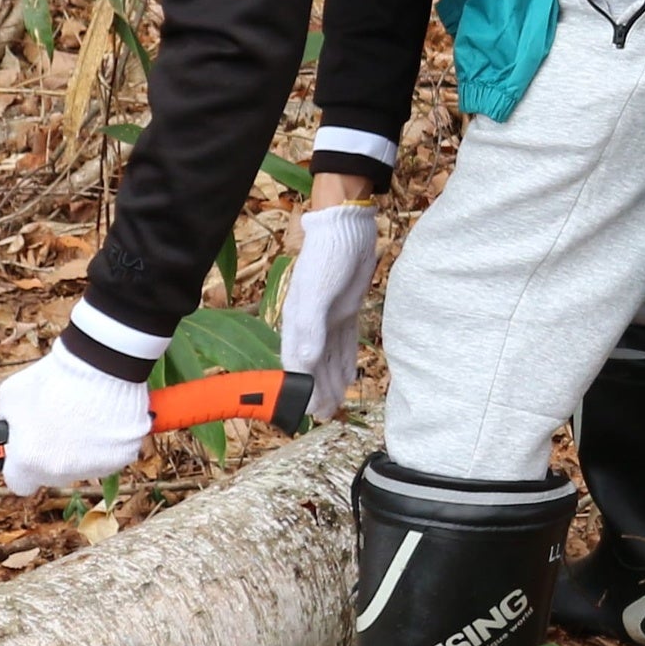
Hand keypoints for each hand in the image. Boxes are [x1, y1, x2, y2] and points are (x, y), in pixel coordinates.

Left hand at [0, 335, 155, 495]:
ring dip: (81, 450)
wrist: (100, 364)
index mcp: (29, 461)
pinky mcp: (122, 457)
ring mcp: (94, 467)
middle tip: (58, 425)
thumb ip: (7, 423)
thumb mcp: (10, 396)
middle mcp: (60, 471)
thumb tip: (12, 432)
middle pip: (53, 475)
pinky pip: (111, 455)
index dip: (21, 466)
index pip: (19, 483)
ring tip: (84, 416)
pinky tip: (104, 418)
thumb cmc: (53, 377)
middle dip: (52, 455)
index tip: (27, 452)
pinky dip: (108, 442)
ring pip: (83, 466)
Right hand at [271, 201, 379, 406]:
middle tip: (325, 415)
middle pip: (312, 365)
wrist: (347, 229)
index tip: (304, 409)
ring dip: (331, 381)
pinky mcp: (346, 311)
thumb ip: (310, 326)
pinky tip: (348, 377)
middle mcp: (310, 323)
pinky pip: (344, 343)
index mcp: (296, 320)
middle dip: (317, 390)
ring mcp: (328, 318)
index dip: (299, 386)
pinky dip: (345, 361)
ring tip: (335, 404)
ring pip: (329, 357)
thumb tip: (306, 362)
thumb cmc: (327, 256)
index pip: (296, 362)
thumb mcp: (317, 291)